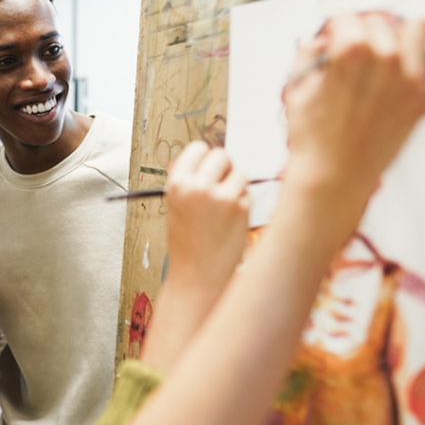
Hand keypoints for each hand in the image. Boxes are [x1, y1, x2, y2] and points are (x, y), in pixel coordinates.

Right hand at [138, 142, 250, 372]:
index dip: (205, 158)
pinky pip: (247, 193)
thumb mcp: (176, 208)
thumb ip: (187, 181)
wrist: (197, 275)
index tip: (208, 169)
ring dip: (236, 188)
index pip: (198, 149)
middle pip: (221, 155)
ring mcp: (220, 196)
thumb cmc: (187, 244)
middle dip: (224, 169)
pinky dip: (244, 204)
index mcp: (176, 183)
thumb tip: (200, 155)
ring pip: (239, 174)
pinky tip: (231, 222)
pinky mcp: (240, 208)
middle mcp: (197, 186)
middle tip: (220, 187)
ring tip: (223, 211)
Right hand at [283, 14, 424, 202]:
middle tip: (354, 53)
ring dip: (403, 36)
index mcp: (350, 52)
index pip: (347, 18)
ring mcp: (409, 79)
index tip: (333, 40)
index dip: (336, 30)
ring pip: (418, 28)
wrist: (330, 176)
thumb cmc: (313, 139)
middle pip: (380, 22)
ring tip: (389, 52)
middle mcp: (385, 59)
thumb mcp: (296, 90)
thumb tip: (320, 43)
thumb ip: (307, 56)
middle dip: (365, 33)